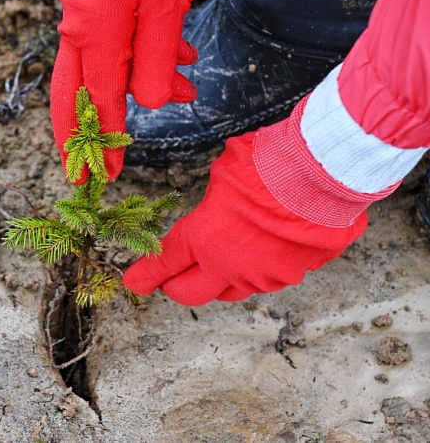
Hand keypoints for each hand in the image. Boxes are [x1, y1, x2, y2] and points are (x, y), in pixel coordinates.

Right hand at [50, 0, 199, 183]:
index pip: (96, 100)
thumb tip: (148, 103)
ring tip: (186, 91)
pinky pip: (116, 40)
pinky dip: (146, 55)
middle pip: (74, 91)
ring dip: (143, 82)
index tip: (107, 174)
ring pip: (104, 64)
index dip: (104, 140)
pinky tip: (181, 56)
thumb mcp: (167, 9)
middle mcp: (79, 23)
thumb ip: (155, 62)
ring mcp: (86, 9)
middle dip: (86, 132)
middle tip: (89, 169)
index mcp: (92, 29)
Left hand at [121, 93, 396, 304]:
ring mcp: (265, 275)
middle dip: (177, 286)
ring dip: (222, 277)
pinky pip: (271, 277)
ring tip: (223, 257)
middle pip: (191, 293)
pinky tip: (265, 247)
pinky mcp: (296, 273)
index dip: (146, 275)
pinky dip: (262, 266)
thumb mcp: (225, 172)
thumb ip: (213, 201)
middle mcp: (230, 266)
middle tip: (172, 279)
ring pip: (233, 288)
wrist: (324, 174)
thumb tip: (216, 205)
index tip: (134, 283)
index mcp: (204, 239)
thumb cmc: (270, 164)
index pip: (166, 264)